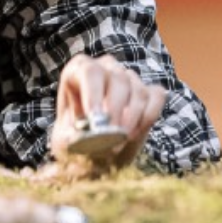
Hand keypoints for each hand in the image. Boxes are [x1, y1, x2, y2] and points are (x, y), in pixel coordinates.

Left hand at [49, 54, 164, 167]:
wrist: (94, 153)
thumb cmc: (75, 141)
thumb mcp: (65, 141)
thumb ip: (73, 137)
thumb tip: (86, 135)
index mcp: (79, 71)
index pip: (90, 72)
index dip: (94, 94)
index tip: (96, 119)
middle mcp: (105, 68)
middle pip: (118, 80)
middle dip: (116, 111)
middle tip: (112, 137)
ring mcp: (129, 78)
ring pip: (138, 92)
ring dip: (131, 120)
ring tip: (119, 142)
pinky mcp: (149, 91)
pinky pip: (156, 98)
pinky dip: (147, 119)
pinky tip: (133, 135)